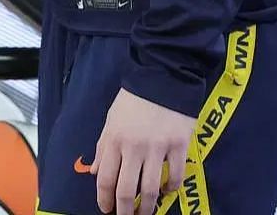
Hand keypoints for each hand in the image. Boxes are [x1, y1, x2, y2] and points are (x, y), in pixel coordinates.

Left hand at [90, 87, 193, 213]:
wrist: (163, 76)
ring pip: (151, 189)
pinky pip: (176, 176)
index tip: (106, 209)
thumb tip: (96, 173)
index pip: (105, 179)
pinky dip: (171, 188)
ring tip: (146, 211)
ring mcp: (158, 147)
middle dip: (126, 211)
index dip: (104, 200)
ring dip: (148, 206)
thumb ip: (104, 147)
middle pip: (127, 190)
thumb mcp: (111, 120)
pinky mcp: (180, 145)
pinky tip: (167, 190)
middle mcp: (134, 147)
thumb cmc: (134, 99)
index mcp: (115, 139)